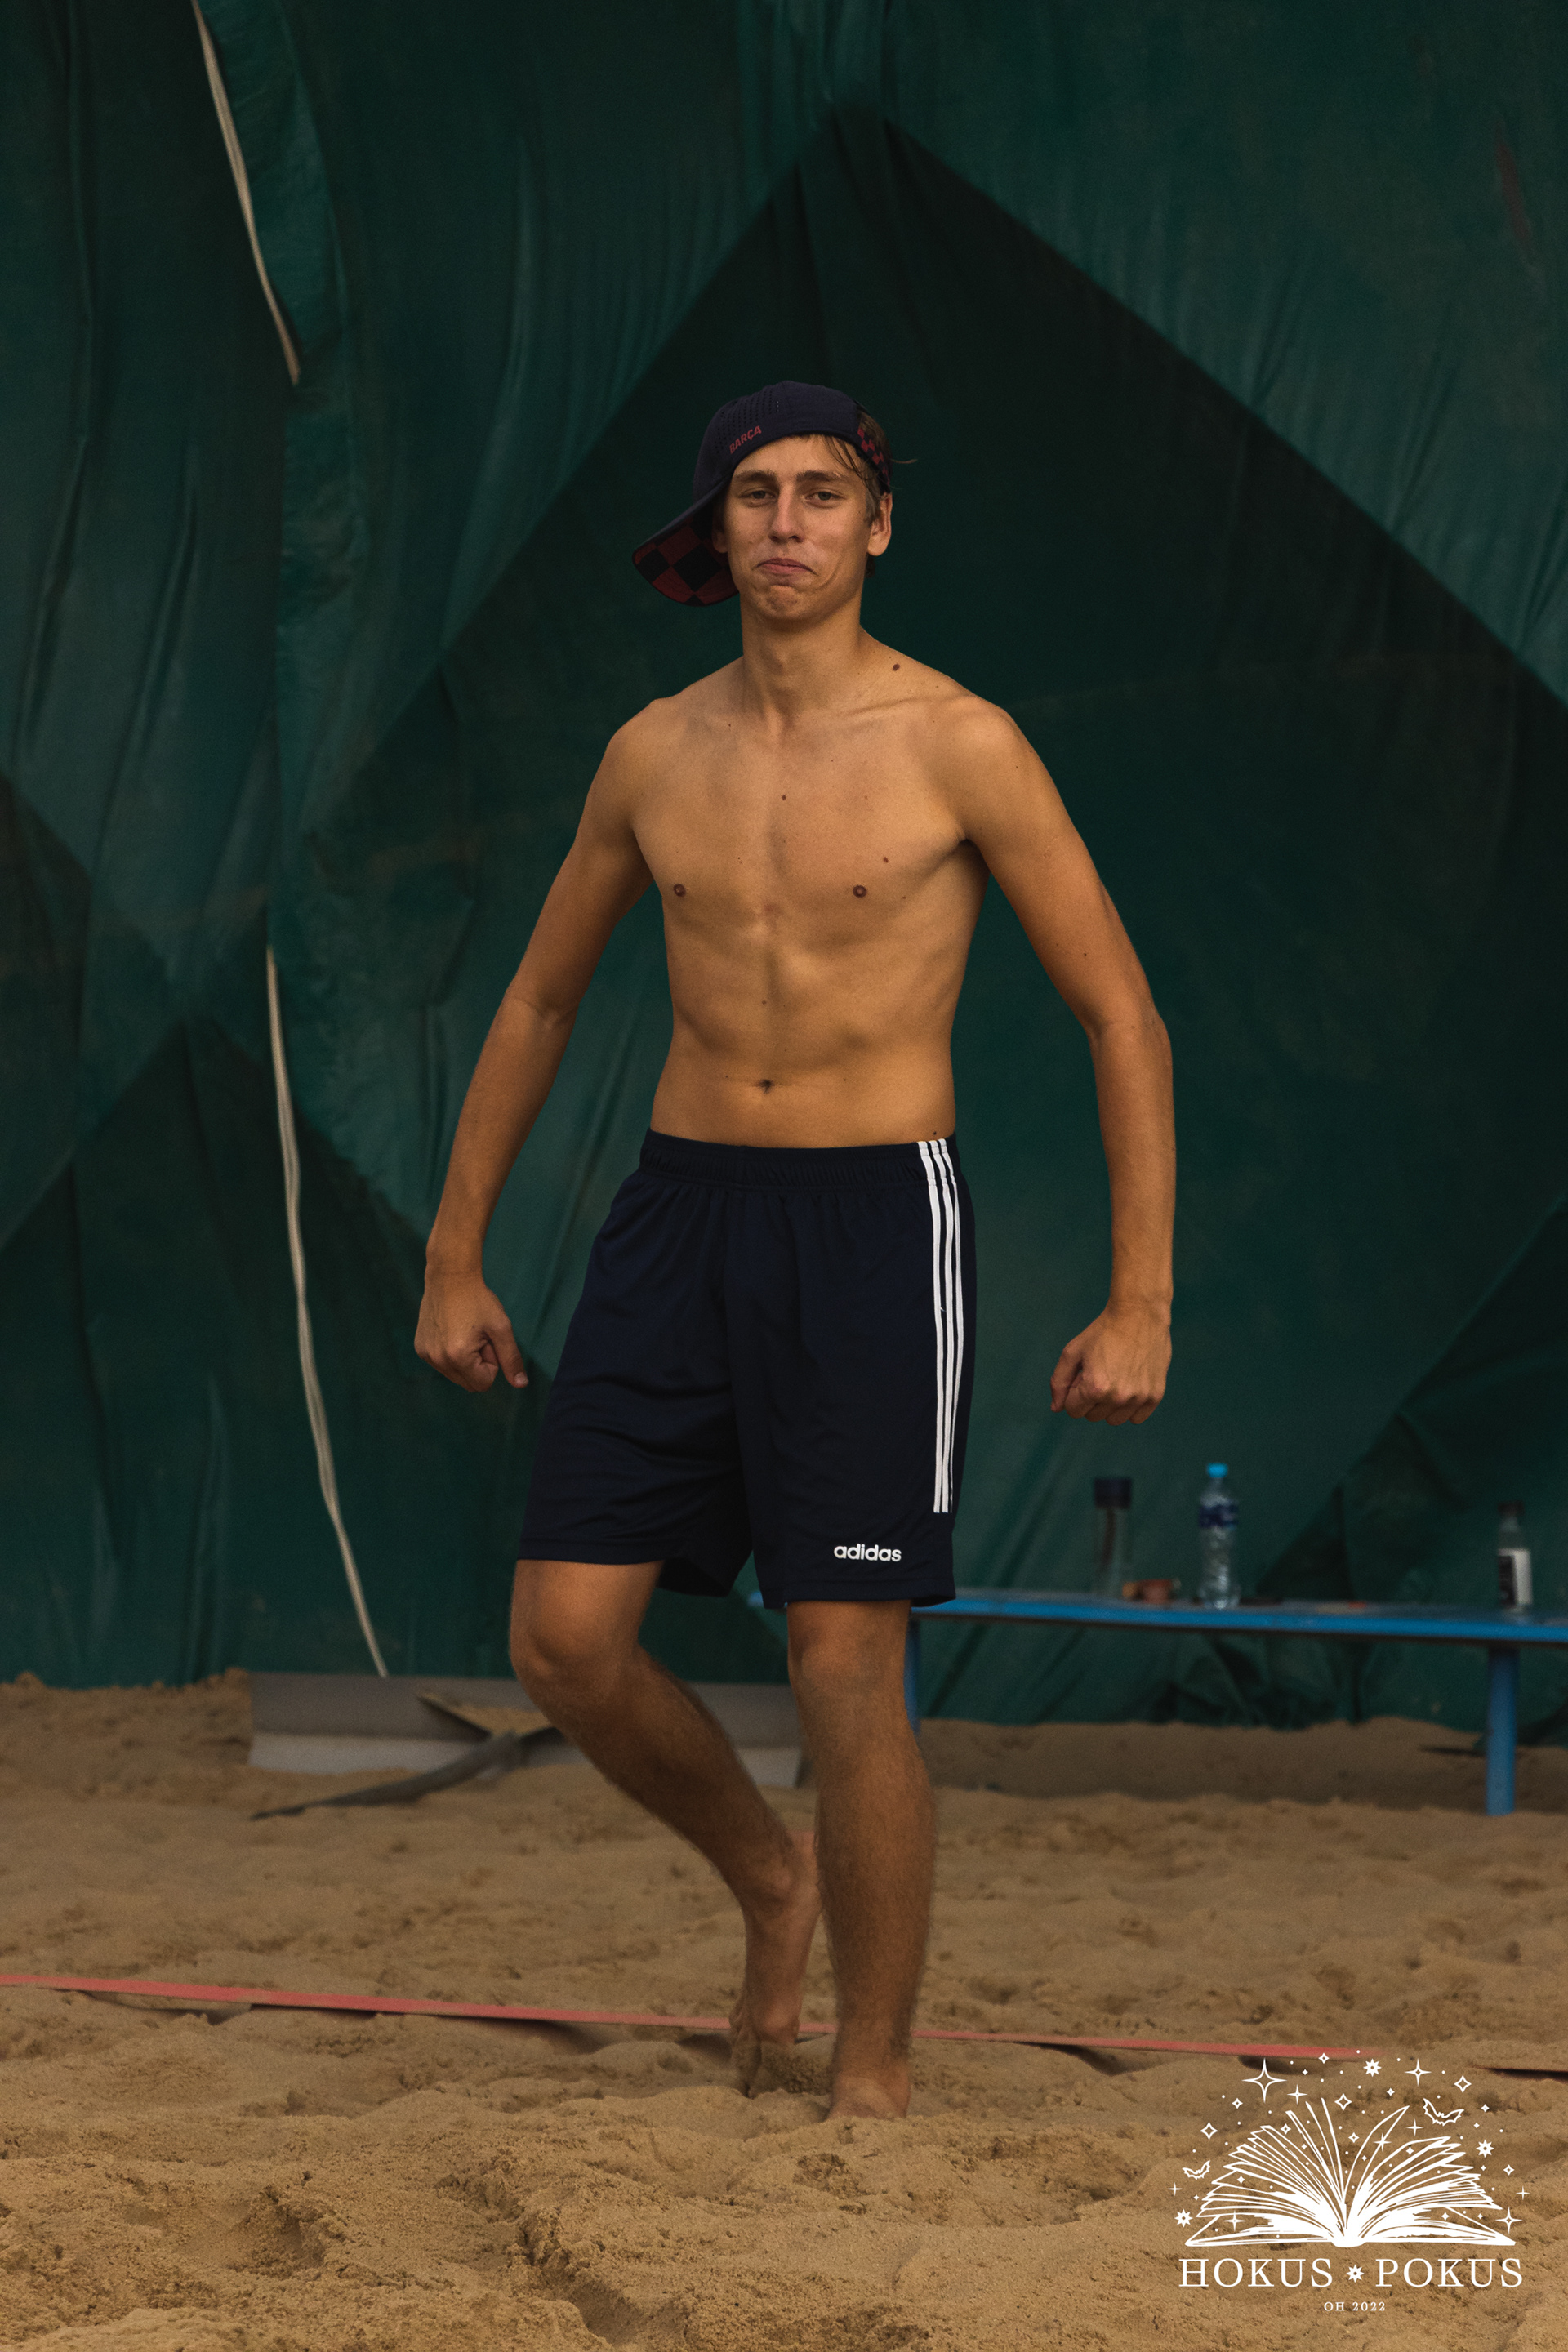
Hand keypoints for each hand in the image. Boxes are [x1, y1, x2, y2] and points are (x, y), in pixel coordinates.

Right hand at [415, 1268, 528, 1393]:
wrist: (450, 1277)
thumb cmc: (478, 1300)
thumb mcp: (501, 1327)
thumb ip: (511, 1358)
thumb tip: (521, 1384)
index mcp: (458, 1357)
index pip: (484, 1383)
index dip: (492, 1364)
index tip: (487, 1340)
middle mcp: (438, 1360)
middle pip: (469, 1383)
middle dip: (478, 1364)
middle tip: (478, 1336)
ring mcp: (426, 1355)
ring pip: (455, 1375)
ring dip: (465, 1360)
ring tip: (465, 1332)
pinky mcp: (420, 1348)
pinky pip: (442, 1365)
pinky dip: (451, 1354)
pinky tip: (452, 1331)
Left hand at [1049, 1303, 1168, 1424]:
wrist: (1139, 1314)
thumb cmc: (1103, 1331)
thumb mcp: (1072, 1352)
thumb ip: (1059, 1382)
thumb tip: (1056, 1408)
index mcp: (1095, 1388)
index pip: (1072, 1410)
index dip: (1074, 1391)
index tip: (1083, 1374)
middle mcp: (1118, 1397)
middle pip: (1092, 1416)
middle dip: (1090, 1398)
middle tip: (1100, 1372)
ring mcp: (1139, 1398)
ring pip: (1113, 1420)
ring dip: (1110, 1405)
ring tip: (1115, 1378)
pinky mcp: (1155, 1396)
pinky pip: (1136, 1418)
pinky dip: (1130, 1407)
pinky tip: (1130, 1384)